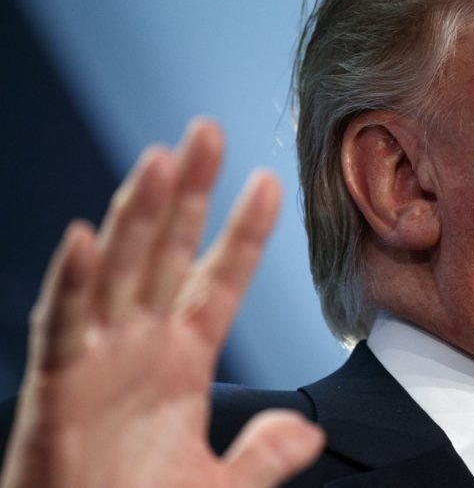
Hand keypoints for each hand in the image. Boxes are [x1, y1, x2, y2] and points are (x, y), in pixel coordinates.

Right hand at [0, 119, 323, 487]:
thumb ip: (262, 457)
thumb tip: (306, 432)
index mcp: (182, 361)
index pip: (219, 280)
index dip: (244, 233)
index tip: (270, 183)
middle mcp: (140, 346)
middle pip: (168, 254)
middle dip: (190, 194)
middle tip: (209, 131)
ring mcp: (96, 361)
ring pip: (119, 272)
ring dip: (139, 217)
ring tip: (161, 159)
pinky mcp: (55, 390)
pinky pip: (62, 328)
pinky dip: (71, 284)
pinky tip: (86, 238)